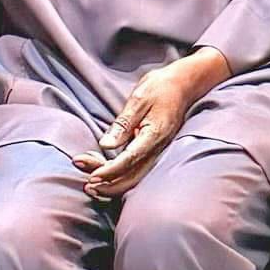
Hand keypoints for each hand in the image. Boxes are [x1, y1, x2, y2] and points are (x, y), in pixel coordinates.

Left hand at [75, 47, 230, 198]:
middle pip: (131, 176)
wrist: (183, 85)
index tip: (92, 177)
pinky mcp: (151, 151)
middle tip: (86, 185)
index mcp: (154, 136)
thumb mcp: (139, 100)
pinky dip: (118, 175)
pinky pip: (135, 169)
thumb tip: (106, 145)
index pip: (129, 161)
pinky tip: (101, 173)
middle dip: (108, 184)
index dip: (110, 171)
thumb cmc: (160, 88)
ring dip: (112, 183)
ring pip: (134, 177)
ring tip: (90, 185)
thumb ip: (123, 124)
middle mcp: (157, 149)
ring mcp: (156, 152)